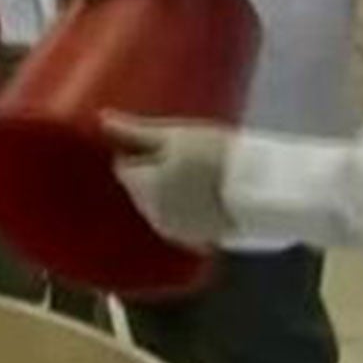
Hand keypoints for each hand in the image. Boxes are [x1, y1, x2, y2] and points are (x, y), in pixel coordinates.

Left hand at [103, 116, 234, 247]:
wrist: (262, 191)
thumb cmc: (218, 156)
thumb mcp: (176, 136)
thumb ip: (135, 131)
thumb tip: (101, 120)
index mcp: (143, 187)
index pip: (123, 167)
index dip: (138, 152)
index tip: (160, 142)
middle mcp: (151, 214)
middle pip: (138, 188)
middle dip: (151, 174)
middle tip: (182, 155)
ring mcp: (173, 231)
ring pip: (157, 206)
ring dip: (166, 193)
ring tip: (195, 175)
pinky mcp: (194, 241)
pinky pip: (177, 222)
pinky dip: (183, 211)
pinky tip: (202, 197)